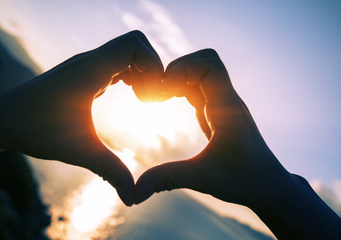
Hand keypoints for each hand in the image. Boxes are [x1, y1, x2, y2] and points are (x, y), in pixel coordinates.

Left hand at [0, 31, 163, 205]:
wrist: (3, 119)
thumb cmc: (34, 129)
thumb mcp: (78, 151)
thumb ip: (110, 171)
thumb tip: (133, 198)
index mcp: (91, 70)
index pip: (134, 45)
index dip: (154, 67)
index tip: (152, 98)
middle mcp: (90, 61)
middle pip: (136, 44)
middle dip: (152, 70)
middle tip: (151, 100)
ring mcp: (87, 65)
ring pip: (127, 52)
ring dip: (142, 71)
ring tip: (143, 99)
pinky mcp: (84, 72)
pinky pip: (116, 62)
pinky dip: (131, 74)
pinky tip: (129, 94)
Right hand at [134, 49, 340, 238]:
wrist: (268, 184)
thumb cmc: (244, 180)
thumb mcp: (202, 179)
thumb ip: (167, 180)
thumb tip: (134, 195)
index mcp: (227, 108)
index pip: (209, 66)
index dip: (181, 69)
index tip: (162, 91)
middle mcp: (227, 100)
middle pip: (205, 60)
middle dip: (177, 68)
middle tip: (158, 91)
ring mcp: (223, 104)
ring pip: (201, 72)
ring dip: (178, 77)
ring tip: (158, 96)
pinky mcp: (217, 111)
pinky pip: (198, 87)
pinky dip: (180, 87)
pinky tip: (167, 101)